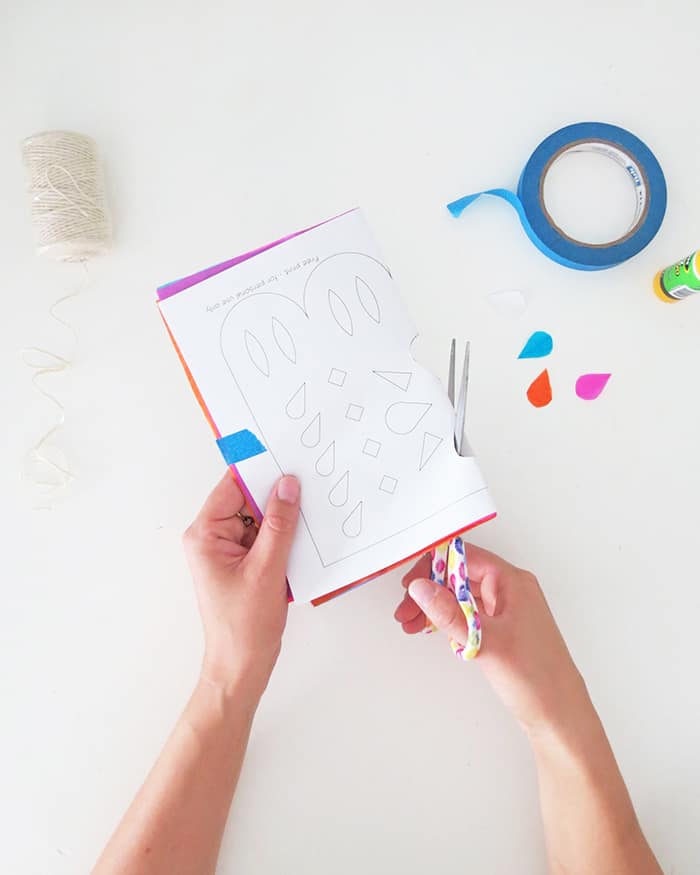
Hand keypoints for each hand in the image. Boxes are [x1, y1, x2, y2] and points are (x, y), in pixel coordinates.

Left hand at [183, 470, 300, 695]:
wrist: (241, 667)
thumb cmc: (244, 627)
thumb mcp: (267, 569)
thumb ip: (280, 525)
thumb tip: (288, 485)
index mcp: (205, 535)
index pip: (232, 486)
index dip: (259, 470)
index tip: (287, 456)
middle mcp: (212, 538)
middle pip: (248, 499)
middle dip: (277, 496)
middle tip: (309, 486)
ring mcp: (228, 551)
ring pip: (261, 518)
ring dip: (284, 520)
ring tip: (310, 517)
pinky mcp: (244, 563)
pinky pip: (265, 537)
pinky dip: (284, 538)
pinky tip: (303, 541)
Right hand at [394, 545, 589, 736]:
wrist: (560, 717)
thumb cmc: (536, 679)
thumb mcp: (485, 642)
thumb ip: (449, 613)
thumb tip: (421, 588)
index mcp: (512, 582)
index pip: (465, 556)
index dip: (433, 565)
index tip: (411, 584)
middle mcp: (510, 590)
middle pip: (460, 575)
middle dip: (429, 590)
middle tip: (406, 611)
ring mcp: (507, 609)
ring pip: (462, 596)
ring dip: (436, 607)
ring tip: (412, 624)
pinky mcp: (503, 628)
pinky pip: (469, 613)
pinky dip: (449, 620)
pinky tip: (434, 631)